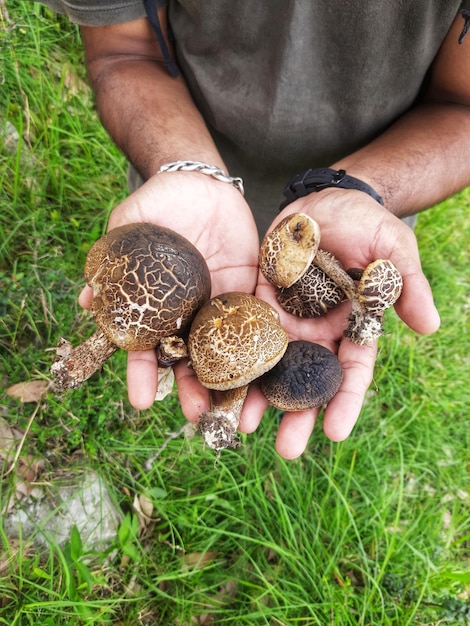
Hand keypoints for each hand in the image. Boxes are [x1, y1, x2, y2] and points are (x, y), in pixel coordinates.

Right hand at [79, 171, 259, 412]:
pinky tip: (270, 372)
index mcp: (156, 307)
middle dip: (192, 390)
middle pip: (189, 360)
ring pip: (225, 351)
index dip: (143, 374)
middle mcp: (187, 315)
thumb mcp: (130, 224)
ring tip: (238, 412)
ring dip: (230, 381)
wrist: (203, 185)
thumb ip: (112, 257)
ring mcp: (219, 308)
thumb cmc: (160, 203)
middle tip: (198, 418)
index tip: (143, 401)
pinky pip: (257, 324)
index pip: (145, 348)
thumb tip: (88, 298)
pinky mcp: (249, 294)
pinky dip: (263, 349)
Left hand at [239, 188, 440, 458]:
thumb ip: (406, 286)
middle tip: (287, 450)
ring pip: (272, 364)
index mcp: (353, 325)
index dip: (345, 401)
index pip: (352, 371)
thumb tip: (430, 326)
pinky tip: (218, 380)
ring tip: (241, 425)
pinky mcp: (257, 300)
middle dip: (298, 414)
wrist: (324, 200)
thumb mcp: (392, 249)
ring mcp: (286, 317)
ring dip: (259, 395)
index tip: (335, 432)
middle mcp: (318, 330)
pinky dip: (233, 357)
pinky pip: (243, 332)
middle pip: (308, 379)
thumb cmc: (365, 222)